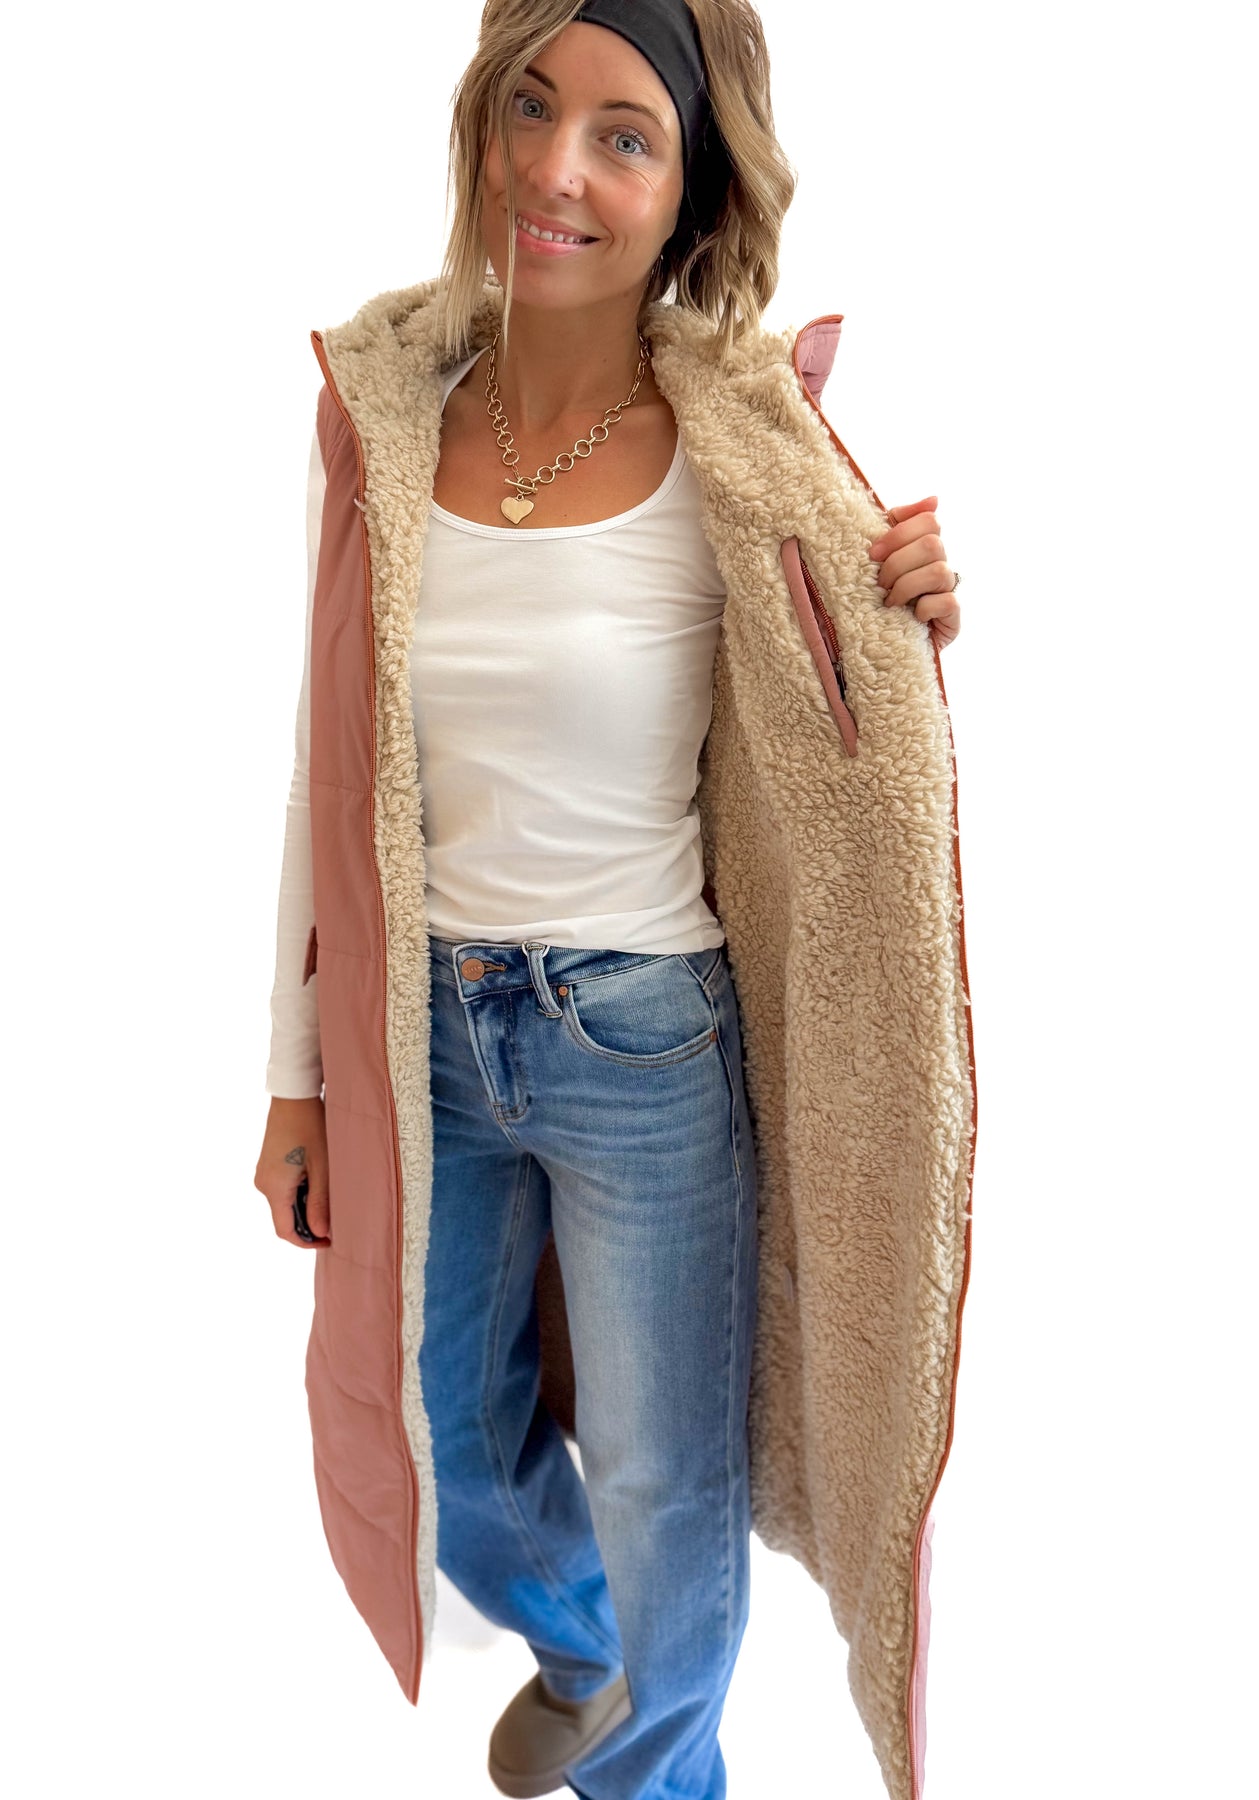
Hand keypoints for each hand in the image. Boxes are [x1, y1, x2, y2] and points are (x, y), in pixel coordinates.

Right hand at [255, 1096, 331, 1247]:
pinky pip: (284, 1189)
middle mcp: (264, 1184)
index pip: (285, 1230)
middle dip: (309, 1224)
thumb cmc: (311, 1127)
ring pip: (285, 1203)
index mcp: (274, 1188)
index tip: (329, 1241)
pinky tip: (319, 1182)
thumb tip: (321, 1233)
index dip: (307, 1241)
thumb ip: (320, 1203)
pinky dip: (300, 1193)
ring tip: (331, 1198)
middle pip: (284, 1218)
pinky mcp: (269, 1165)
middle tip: (337, 1220)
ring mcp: (264, 1173)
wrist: (294, 1094)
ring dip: (306, 1207)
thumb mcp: (323, 1168)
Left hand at [868, 496, 960, 651]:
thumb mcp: (881, 556)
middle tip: (879, 583)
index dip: (899, 534)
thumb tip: (935, 498)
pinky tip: (912, 617)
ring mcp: (949, 590)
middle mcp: (941, 563)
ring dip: (907, 586)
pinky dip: (924, 608)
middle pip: (933, 544)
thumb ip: (898, 523)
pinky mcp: (953, 616)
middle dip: (898, 563)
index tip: (873, 554)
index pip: (929, 520)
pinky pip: (947, 602)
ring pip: (938, 571)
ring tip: (890, 602)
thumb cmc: (879, 594)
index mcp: (925, 545)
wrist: (880, 640)